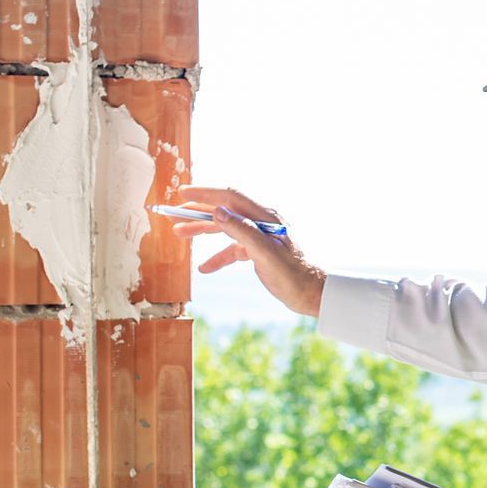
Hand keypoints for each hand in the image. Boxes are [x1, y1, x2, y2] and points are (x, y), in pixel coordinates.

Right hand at [171, 186, 326, 316]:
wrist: (312, 294)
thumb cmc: (294, 275)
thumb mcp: (266, 255)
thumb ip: (242, 232)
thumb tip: (218, 212)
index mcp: (265, 217)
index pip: (230, 197)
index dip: (206, 193)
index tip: (183, 193)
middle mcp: (262, 222)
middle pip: (224, 210)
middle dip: (198, 211)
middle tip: (174, 215)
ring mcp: (260, 236)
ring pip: (226, 228)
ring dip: (203, 231)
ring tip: (180, 234)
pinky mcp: (260, 251)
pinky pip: (233, 249)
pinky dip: (218, 256)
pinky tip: (205, 268)